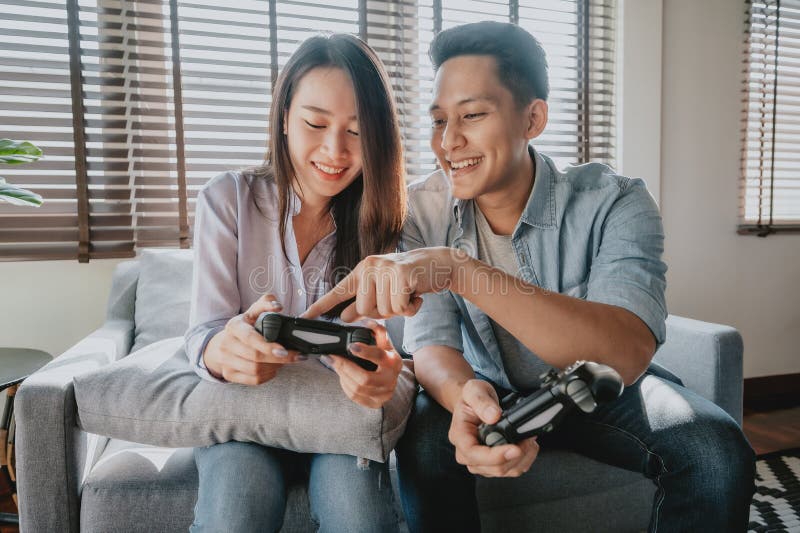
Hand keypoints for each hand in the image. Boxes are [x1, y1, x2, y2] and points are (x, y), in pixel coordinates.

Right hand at [203, 294, 302, 384]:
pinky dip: (268, 375)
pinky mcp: (229, 375)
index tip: (284, 350)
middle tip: (296, 356)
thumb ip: (265, 303)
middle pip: (255, 357)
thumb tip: (277, 306)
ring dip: (275, 367)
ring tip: (284, 360)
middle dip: (279, 359)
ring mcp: (226, 361)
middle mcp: (227, 344)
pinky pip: (253, 380)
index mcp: (233, 327)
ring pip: (255, 370)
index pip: (250, 338)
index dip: (267, 346)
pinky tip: (274, 368)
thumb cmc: (243, 327)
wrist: (219, 345)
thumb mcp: (252, 312)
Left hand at [303, 247, 467, 321]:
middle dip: (384, 313)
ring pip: (385, 312)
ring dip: (400, 310)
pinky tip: (416, 295)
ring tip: (408, 295)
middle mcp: (371, 266)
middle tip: (398, 299)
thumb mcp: (384, 289)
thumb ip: (364, 302)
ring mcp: (386, 269)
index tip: (305, 317)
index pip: (339, 291)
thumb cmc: (411, 279)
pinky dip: (411, 308)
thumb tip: (343, 317)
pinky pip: (400, 308)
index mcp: (363, 270)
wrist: (440, 264)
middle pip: (366, 311)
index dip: (321, 306)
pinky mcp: (402, 275)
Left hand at [322, 321, 403, 408]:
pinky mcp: (375, 403)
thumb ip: (377, 331)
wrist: (392, 379)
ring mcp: (383, 394)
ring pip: (357, 388)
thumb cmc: (386, 359)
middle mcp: (390, 380)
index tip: (351, 346)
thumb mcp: (385, 344)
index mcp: (393, 362)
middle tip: (332, 357)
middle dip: (344, 367)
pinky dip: (345, 385)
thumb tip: (367, 322)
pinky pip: (355, 397)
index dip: (365, 352)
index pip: (379, 356)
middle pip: (364, 379)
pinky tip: (342, 376)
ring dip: (342, 375)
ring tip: (335, 365)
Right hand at [448, 379, 538, 477]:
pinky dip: (524, 459)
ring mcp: (480, 461)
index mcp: (459, 436)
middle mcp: (466, 453)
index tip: (515, 449)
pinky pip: (511, 470)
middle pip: (492, 467)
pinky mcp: (492, 464)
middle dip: (515, 455)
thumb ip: (482, 401)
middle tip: (528, 437)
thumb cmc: (472, 398)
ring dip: (522, 458)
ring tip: (528, 439)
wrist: (474, 402)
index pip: (473, 453)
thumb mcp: (473, 390)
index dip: (495, 456)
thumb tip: (493, 416)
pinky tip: (526, 445)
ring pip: (505, 471)